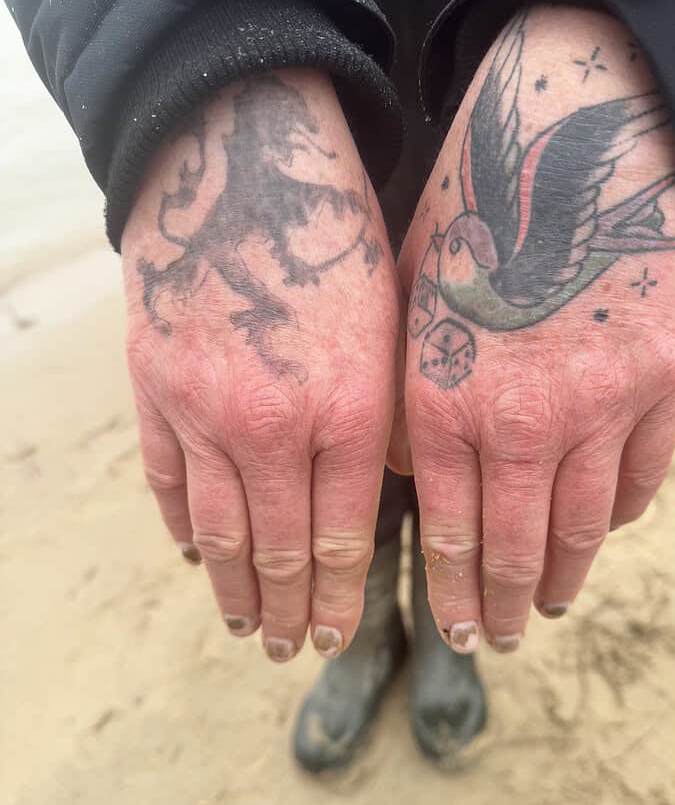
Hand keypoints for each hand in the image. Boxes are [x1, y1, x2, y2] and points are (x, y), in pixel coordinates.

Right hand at [122, 70, 397, 659]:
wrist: (242, 154)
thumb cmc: (336, 231)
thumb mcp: (391, 320)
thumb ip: (383, 413)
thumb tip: (380, 487)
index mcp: (346, 409)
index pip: (344, 538)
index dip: (342, 598)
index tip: (340, 637)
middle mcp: (272, 424)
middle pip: (279, 550)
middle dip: (293, 610)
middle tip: (296, 650)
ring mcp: (202, 408)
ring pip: (217, 530)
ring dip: (237, 589)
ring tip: (250, 627)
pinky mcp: (154, 385)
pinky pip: (167, 479)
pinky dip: (182, 527)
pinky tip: (199, 558)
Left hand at [396, 6, 674, 652]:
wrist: (568, 135)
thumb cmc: (470, 215)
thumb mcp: (405, 304)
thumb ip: (409, 400)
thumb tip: (420, 479)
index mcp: (445, 399)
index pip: (447, 533)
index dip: (452, 594)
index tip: (457, 632)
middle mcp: (522, 416)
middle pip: (514, 549)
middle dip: (499, 608)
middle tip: (494, 643)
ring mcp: (601, 401)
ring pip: (581, 527)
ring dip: (559, 577)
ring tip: (543, 605)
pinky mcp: (662, 378)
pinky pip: (640, 476)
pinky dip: (616, 515)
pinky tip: (595, 533)